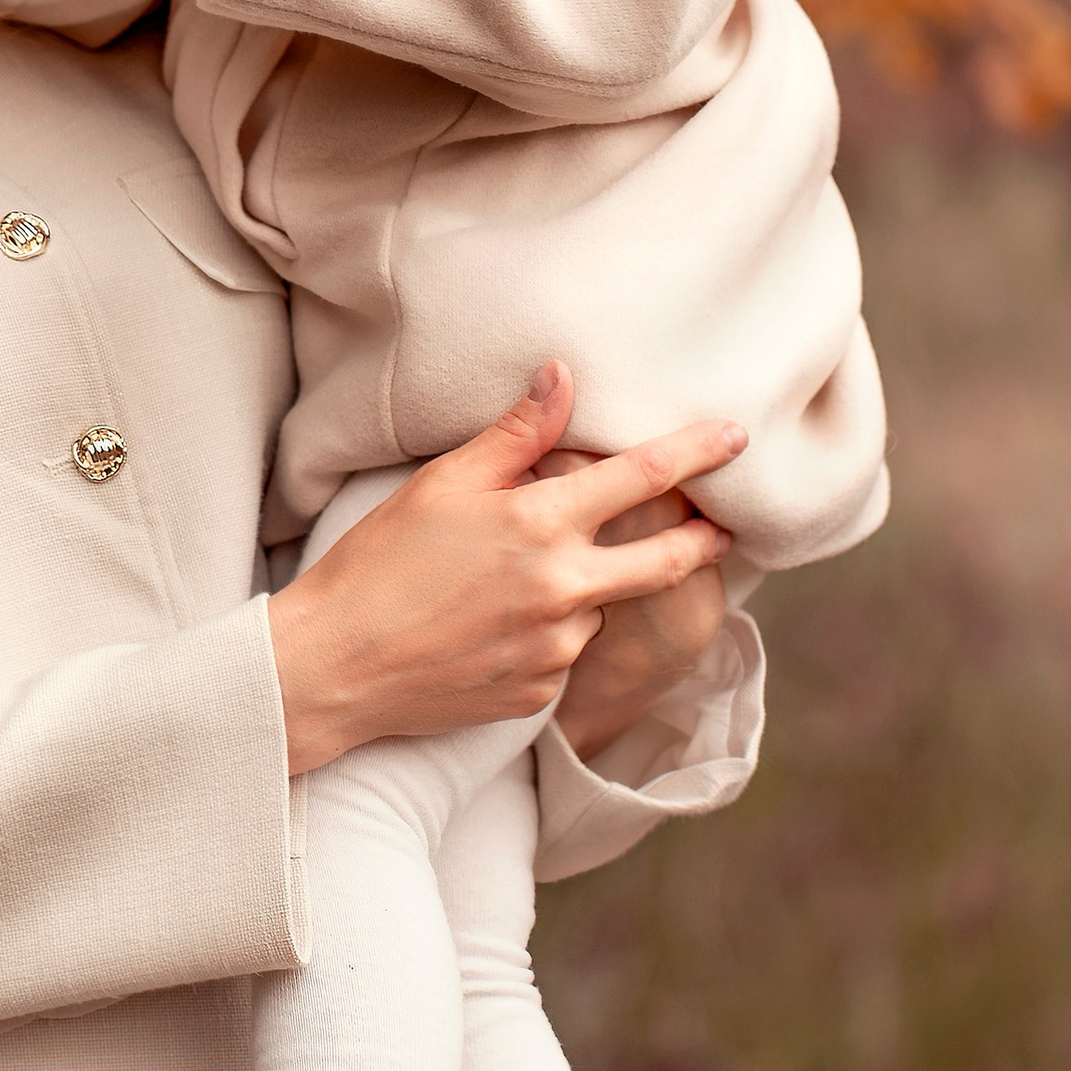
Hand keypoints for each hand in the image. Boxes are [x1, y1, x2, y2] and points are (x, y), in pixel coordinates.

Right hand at [267, 366, 743, 776]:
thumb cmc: (380, 562)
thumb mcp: (443, 482)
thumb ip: (515, 434)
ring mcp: (556, 648)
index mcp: (541, 525)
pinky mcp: (540, 693)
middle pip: (664, 560)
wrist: (336, 664)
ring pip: (596, 607)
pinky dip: (542, 635)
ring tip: (501, 586)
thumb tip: (563, 377)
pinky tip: (488, 629)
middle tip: (722, 529)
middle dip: (702, 540)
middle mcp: (564, 590)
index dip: (696, 453)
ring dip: (578, 590)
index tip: (734, 438)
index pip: (643, 478)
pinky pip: (561, 654)